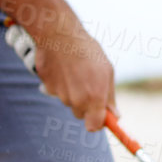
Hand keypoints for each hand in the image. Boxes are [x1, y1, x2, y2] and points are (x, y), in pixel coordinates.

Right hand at [28, 0, 115, 131]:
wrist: (59, 35)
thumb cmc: (87, 50)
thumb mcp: (106, 71)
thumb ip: (110, 96)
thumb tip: (115, 115)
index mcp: (94, 97)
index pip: (94, 126)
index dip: (98, 124)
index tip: (102, 118)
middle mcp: (76, 100)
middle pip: (80, 114)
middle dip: (85, 105)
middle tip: (88, 85)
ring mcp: (59, 94)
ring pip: (68, 101)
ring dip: (72, 91)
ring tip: (75, 69)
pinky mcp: (47, 87)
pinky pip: (55, 90)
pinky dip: (59, 82)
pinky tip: (63, 67)